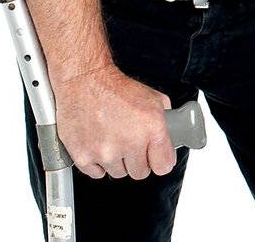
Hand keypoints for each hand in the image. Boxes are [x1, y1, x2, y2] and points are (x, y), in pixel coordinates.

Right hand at [52, 66, 176, 179]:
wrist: (84, 81)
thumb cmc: (116, 88)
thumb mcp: (153, 98)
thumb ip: (165, 121)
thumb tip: (171, 136)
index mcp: (152, 128)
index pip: (163, 166)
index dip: (160, 161)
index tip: (155, 158)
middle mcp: (129, 142)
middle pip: (140, 172)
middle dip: (137, 160)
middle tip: (130, 144)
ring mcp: (105, 152)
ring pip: (118, 173)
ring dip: (116, 161)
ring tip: (111, 140)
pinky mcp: (83, 156)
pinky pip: (96, 173)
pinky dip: (97, 164)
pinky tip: (97, 145)